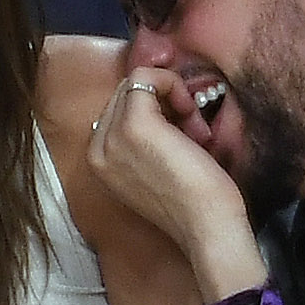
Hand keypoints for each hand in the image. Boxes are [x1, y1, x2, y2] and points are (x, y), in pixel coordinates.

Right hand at [88, 65, 265, 303]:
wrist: (206, 227)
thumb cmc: (193, 203)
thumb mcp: (156, 168)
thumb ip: (144, 141)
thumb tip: (159, 101)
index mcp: (99, 162)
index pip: (119, 109)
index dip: (155, 111)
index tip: (183, 132)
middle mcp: (97, 149)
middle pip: (125, 94)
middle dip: (163, 102)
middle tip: (193, 130)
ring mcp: (112, 136)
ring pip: (135, 83)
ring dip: (170, 95)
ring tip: (193, 128)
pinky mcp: (134, 124)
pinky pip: (146, 76)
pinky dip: (173, 84)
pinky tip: (191, 112)